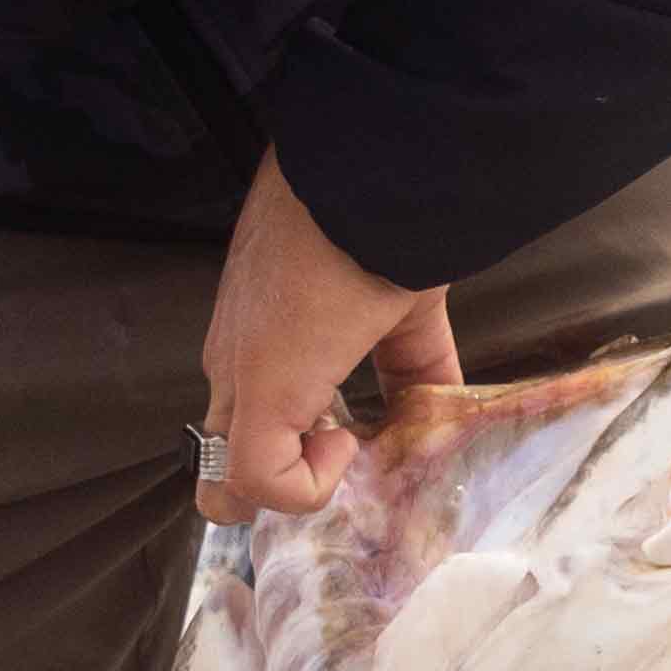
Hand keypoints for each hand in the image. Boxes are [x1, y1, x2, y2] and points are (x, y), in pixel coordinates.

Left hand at [199, 148, 461, 519]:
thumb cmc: (377, 224)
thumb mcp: (396, 312)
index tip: (363, 440)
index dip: (303, 457)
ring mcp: (238, 381)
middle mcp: (235, 367)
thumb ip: (412, 368)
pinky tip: (351, 438)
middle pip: (226, 471)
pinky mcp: (258, 392)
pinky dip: (312, 483)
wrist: (372, 181)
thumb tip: (444, 410)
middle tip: (352, 464)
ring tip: (354, 445)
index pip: (252, 428)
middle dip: (289, 489)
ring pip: (228, 488)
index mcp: (257, 344)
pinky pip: (262, 482)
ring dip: (298, 488)